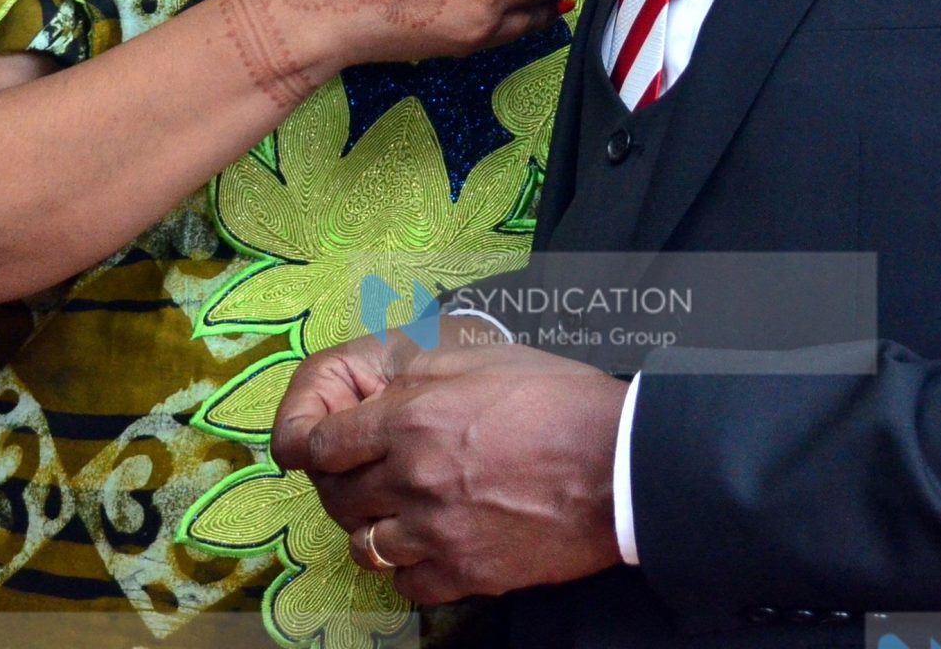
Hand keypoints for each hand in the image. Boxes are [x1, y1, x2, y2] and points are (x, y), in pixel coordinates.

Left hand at [273, 331, 626, 604]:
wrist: (621, 466)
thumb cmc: (560, 401)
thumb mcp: (485, 357)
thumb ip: (418, 370)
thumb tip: (376, 386)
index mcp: (412, 419)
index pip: (318, 442)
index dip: (318, 439)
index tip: (334, 443)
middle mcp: (412, 480)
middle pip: (336, 495)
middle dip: (343, 481)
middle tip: (368, 473)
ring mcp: (436, 533)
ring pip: (363, 545)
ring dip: (372, 526)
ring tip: (399, 511)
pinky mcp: (465, 574)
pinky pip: (406, 584)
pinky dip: (409, 567)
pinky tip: (430, 544)